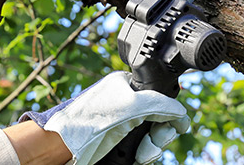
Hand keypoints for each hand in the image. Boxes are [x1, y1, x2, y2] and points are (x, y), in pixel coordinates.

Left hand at [19, 71, 189, 164]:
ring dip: (152, 148)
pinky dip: (142, 155)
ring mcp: (122, 124)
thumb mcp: (133, 106)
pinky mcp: (116, 143)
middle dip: (161, 135)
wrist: (62, 147)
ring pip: (152, 137)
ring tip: (141, 154)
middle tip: (152, 144)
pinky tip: (135, 158)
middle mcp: (126, 104)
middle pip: (160, 120)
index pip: (162, 97)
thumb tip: (181, 113)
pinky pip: (140, 149)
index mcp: (128, 86)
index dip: (171, 113)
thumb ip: (162, 105)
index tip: (174, 127)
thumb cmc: (89, 121)